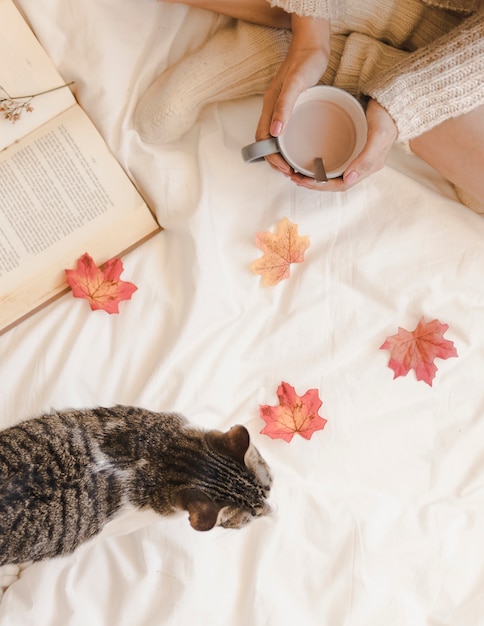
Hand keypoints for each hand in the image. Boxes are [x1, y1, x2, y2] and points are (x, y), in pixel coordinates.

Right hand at [255, 15, 330, 176]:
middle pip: (267, 143)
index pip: (262, 141)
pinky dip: (290, 143)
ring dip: (282, 154)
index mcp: (269, 107)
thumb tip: (274, 133)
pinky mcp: (291, 105)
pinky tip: (301, 146)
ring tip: (295, 165)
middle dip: (276, 161)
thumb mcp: (295, 84)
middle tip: (292, 172)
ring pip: (275, 138)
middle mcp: (272, 109)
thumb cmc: (305, 61)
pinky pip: (286, 130)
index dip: (271, 158)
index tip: (285, 169)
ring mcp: (281, 108)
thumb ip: (283, 107)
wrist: (312, 42)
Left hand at [290, 98, 397, 190]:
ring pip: (332, 173)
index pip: (341, 185)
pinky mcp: (352, 146)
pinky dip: (319, 163)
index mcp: (367, 167)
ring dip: (314, 175)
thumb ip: (365, 160)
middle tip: (294, 176)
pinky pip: (333, 160)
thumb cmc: (387, 117)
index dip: (321, 186)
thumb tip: (347, 180)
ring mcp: (357, 156)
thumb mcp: (377, 137)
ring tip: (296, 171)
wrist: (393, 99)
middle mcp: (361, 165)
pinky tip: (308, 159)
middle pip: (334, 181)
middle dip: (313, 182)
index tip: (304, 181)